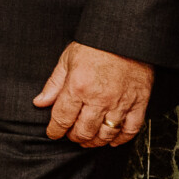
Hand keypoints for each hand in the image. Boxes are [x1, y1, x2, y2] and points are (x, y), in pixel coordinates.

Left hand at [33, 41, 153, 146]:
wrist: (125, 36)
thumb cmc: (95, 46)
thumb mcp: (67, 60)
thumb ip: (53, 85)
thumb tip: (39, 102)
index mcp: (78, 87)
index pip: (62, 118)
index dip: (55, 130)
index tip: (53, 133)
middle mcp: (99, 98)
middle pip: (83, 130)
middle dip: (74, 137)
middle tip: (71, 136)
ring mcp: (121, 103)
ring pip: (106, 134)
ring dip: (95, 142)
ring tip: (88, 140)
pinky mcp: (139, 103)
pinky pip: (131, 129)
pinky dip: (121, 139)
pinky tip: (112, 140)